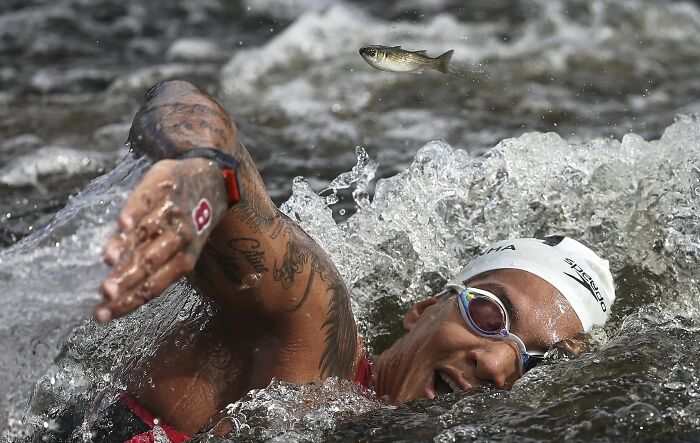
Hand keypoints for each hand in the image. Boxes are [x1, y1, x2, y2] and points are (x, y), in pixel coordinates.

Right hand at [95, 158, 226, 321]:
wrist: (212, 178)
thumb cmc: (188, 221)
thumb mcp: (181, 247)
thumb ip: (153, 265)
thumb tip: (115, 291)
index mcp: (184, 258)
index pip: (153, 286)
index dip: (128, 301)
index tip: (101, 315)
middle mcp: (180, 237)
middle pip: (151, 262)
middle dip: (127, 278)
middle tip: (105, 292)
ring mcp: (172, 211)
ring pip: (149, 232)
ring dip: (129, 246)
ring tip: (109, 260)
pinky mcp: (164, 186)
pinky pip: (148, 200)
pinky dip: (136, 211)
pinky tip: (123, 223)